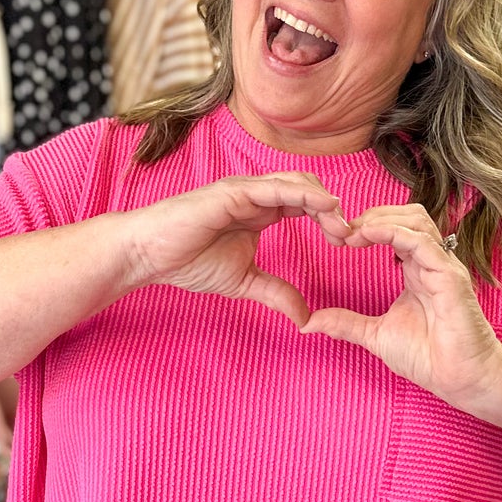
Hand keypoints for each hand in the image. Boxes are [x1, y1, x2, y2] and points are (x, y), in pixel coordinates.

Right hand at [123, 172, 352, 326]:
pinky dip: (302, 193)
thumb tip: (306, 318)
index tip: (348, 243)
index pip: (307, 207)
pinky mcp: (233, 191)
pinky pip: (275, 187)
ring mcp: (245, 189)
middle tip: (352, 236)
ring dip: (324, 202)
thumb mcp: (244, 282)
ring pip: (297, 183)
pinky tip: (323, 205)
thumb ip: (276, 293)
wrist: (150, 255)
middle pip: (309, 191)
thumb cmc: (188, 261)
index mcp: (262, 212)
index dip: (330, 220)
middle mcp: (257, 195)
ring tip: (343, 224)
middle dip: (334, 211)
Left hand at [301, 204, 501, 407]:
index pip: (395, 229)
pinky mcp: (450, 277)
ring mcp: (443, 266)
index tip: (338, 239)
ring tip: (353, 233)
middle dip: (372, 215)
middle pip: (406, 215)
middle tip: (343, 232)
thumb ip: (345, 323)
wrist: (460, 379)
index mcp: (416, 270)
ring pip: (415, 220)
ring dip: (381, 219)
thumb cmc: (429, 357)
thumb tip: (309, 322)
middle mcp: (431, 262)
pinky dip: (394, 232)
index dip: (366, 226)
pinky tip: (368, 236)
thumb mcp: (375, 335)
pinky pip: (423, 242)